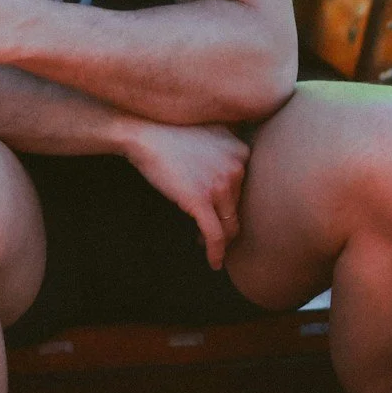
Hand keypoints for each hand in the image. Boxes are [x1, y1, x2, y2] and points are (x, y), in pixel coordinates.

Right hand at [120, 120, 248, 269]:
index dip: (231, 205)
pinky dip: (216, 253)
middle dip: (225, 223)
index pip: (246, 190)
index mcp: (242, 152)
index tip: (219, 213)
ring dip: (221, 240)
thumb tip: (232, 166)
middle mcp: (237, 168)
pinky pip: (215, 235)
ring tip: (208, 245)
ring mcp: (220, 185)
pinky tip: (214, 263)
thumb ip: (229, 143)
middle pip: (237, 209)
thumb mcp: (211, 130)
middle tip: (211, 233)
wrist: (145, 131)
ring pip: (229, 226)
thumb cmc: (171, 130)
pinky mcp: (201, 200)